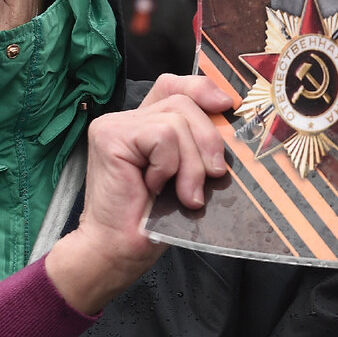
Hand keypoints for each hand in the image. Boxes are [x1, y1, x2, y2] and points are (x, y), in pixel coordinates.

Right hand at [45, 74, 231, 312]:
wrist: (116, 250)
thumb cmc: (152, 221)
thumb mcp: (186, 174)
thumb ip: (196, 145)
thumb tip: (227, 122)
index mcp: (144, 122)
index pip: (174, 85)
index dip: (202, 88)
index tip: (225, 106)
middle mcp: (127, 118)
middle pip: (184, 102)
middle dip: (208, 140)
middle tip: (213, 176)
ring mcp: (115, 124)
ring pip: (176, 121)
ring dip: (191, 163)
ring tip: (184, 194)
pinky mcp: (110, 136)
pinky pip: (162, 136)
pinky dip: (169, 165)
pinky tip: (153, 187)